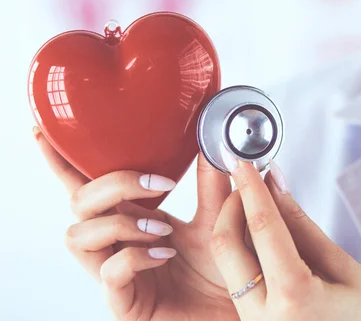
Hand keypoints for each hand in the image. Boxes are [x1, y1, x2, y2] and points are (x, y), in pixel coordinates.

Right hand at [34, 127, 237, 320]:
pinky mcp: (123, 301)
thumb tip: (211, 147)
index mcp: (132, 216)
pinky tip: (164, 254)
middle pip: (79, 201)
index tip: (43, 134)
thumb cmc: (220, 269)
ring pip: (79, 236)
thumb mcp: (217, 220)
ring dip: (119, 223)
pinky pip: (108, 272)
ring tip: (162, 230)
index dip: (62, 163)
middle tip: (160, 183)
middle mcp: (117, 241)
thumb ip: (211, 187)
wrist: (239, 305)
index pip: (89, 185)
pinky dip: (134, 256)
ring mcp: (115, 271)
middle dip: (113, 184)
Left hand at [211, 149, 360, 320]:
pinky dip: (245, 253)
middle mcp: (264, 319)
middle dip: (232, 205)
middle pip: (226, 246)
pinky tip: (262, 237)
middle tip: (249, 181)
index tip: (242, 158)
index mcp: (294, 300)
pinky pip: (238, 283)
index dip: (251, 186)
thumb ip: (303, 226)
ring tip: (258, 204)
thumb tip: (277, 184)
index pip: (263, 227)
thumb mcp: (346, 271)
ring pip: (227, 265)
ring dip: (235, 229)